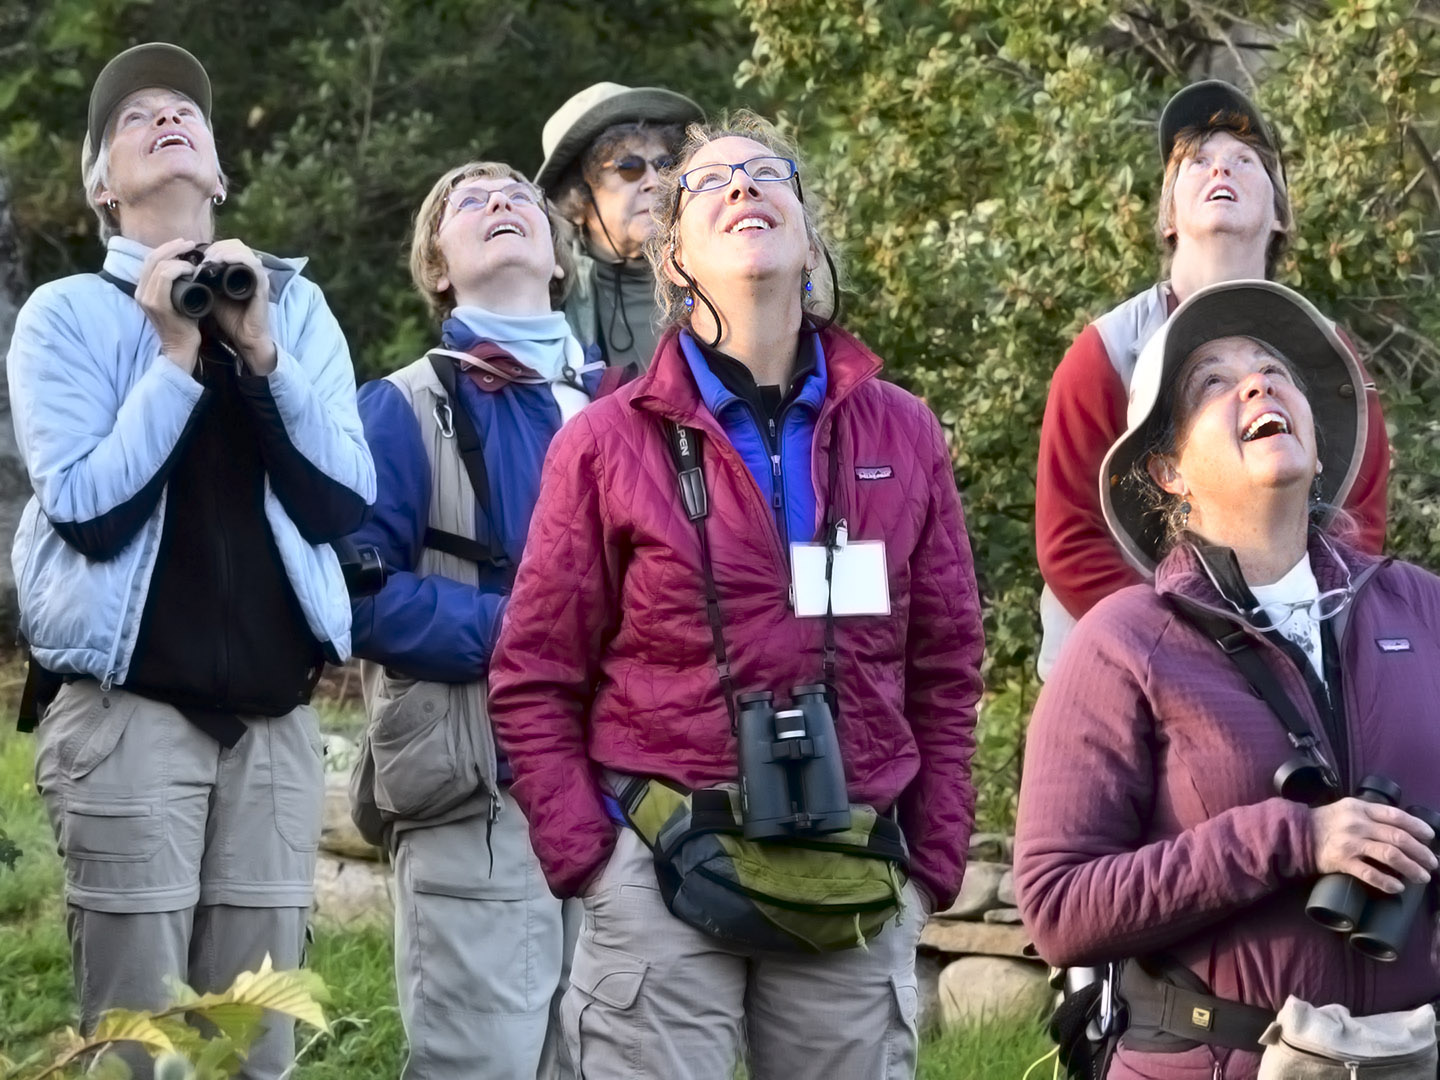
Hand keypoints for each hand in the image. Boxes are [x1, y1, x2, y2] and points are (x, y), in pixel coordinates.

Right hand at [135, 238, 204, 373]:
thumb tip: (188, 264)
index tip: (185, 244)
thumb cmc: (185, 323)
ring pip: (158, 265)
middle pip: (152, 258)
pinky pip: (164, 278)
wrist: (182, 348)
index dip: (167, 247)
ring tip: (195, 260)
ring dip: (178, 258)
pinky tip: (191, 270)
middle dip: (172, 247)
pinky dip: (179, 269)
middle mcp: (141, 291)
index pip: (151, 259)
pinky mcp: (157, 305)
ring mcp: (147, 298)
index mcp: (144, 288)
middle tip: (190, 243)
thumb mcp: (179, 298)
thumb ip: (177, 283)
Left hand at [201, 238, 275, 373]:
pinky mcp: (262, 283)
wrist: (245, 336)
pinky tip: (223, 262)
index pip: (228, 245)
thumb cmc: (229, 316)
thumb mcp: (210, 293)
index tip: (197, 257)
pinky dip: (237, 258)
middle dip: (216, 248)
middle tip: (202, 259)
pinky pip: (253, 263)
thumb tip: (182, 268)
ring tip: (210, 261)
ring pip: (243, 249)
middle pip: (235, 243)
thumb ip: (202, 279)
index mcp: (240, 269)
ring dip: (224, 251)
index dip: (212, 247)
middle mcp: (251, 269)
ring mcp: (258, 275)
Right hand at [1311, 797, 1437, 892]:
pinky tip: (1398, 887)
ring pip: (1390, 855)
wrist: (1297, 835)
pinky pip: (1370, 874)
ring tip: (1423, 877)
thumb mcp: (1348, 809)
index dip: (1417, 827)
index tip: (1430, 838)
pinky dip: (1387, 882)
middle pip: (1398, 838)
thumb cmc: (1327, 823)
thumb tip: (1402, 829)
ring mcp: (1350, 843)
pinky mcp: (1342, 861)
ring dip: (1411, 868)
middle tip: (1432, 863)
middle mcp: (1357, 824)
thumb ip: (1371, 815)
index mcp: (1360, 808)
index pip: (1396, 816)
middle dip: (1420, 852)